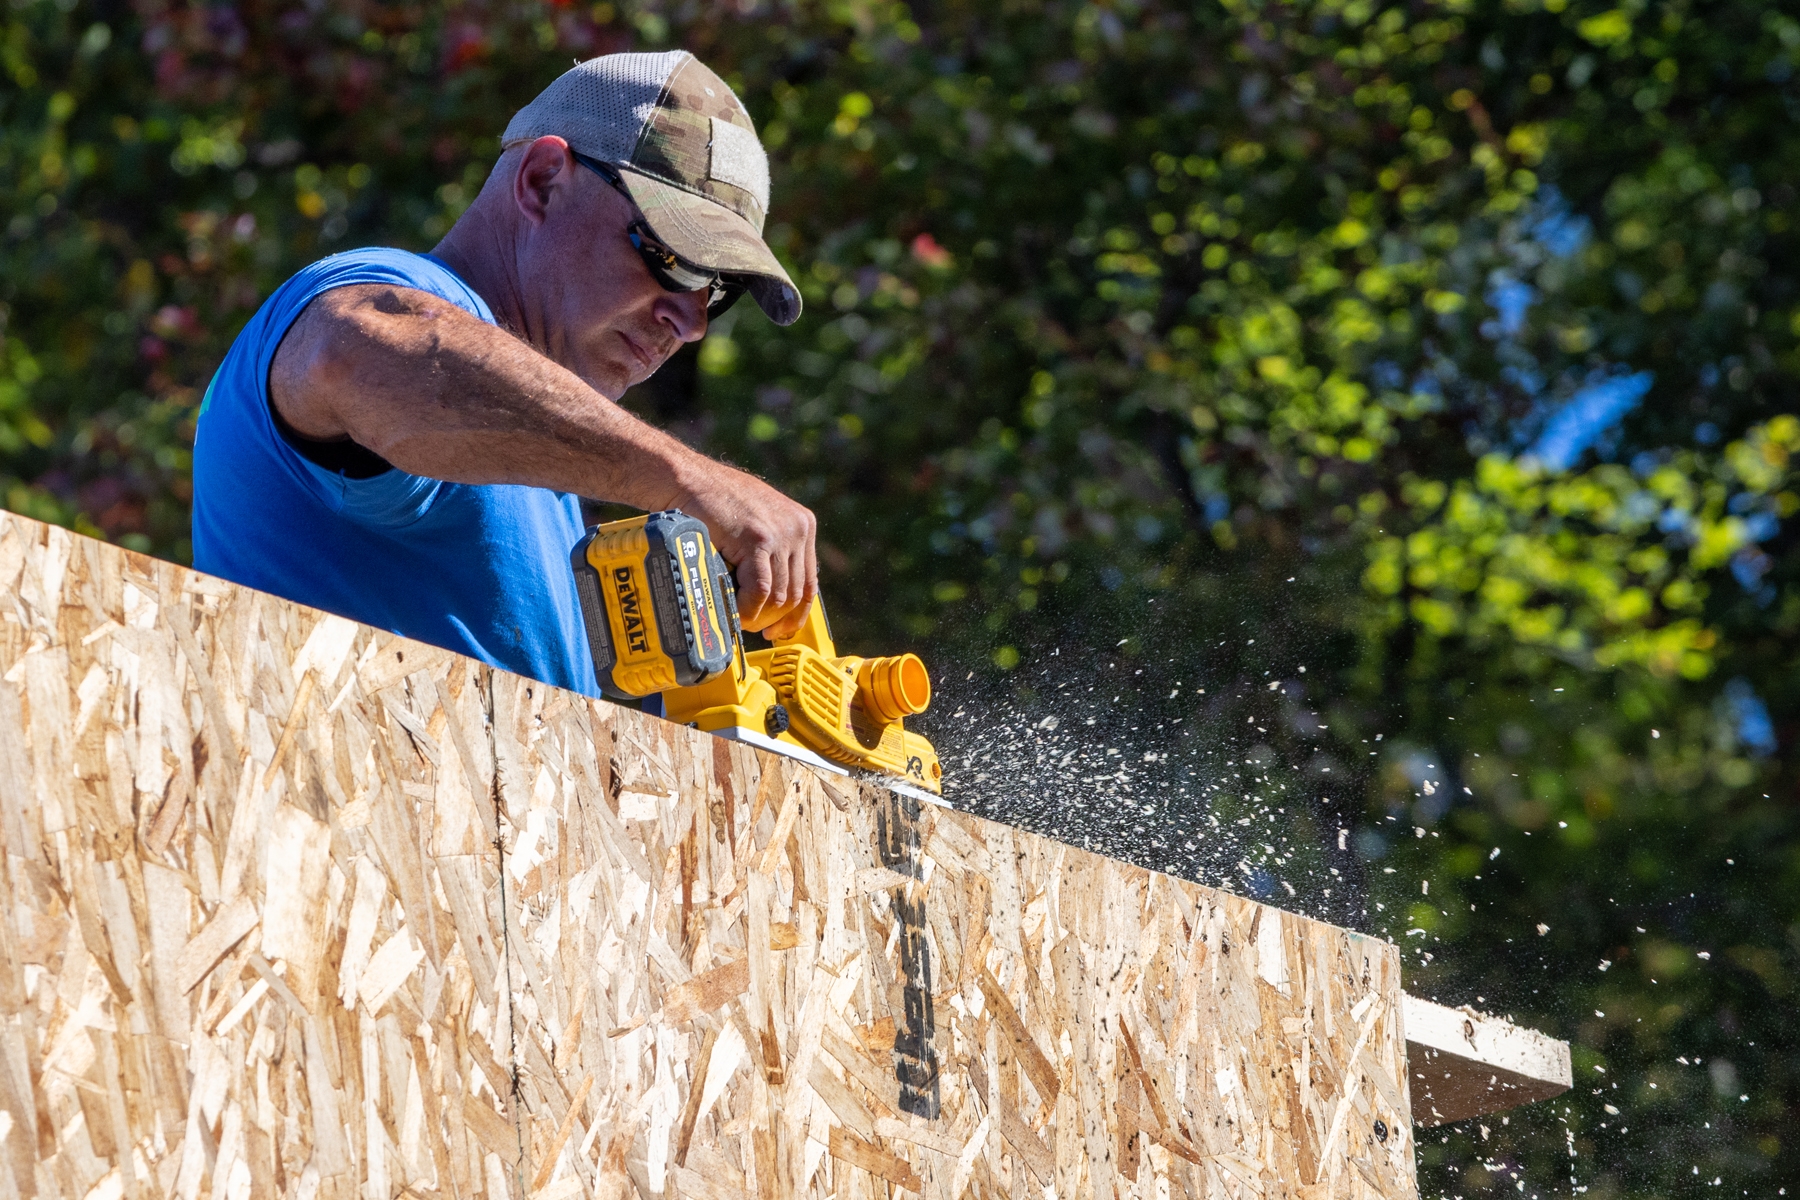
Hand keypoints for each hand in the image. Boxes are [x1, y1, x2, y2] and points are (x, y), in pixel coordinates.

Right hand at [668, 458, 817, 638]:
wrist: (686, 479)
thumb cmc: (710, 504)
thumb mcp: (753, 527)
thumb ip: (769, 555)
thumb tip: (771, 599)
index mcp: (802, 525)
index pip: (810, 582)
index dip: (795, 613)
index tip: (780, 630)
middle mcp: (798, 528)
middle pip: (796, 593)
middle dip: (775, 620)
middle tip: (756, 630)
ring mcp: (781, 533)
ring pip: (779, 595)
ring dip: (758, 616)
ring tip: (740, 620)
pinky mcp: (758, 539)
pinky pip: (760, 590)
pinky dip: (746, 607)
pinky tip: (734, 610)